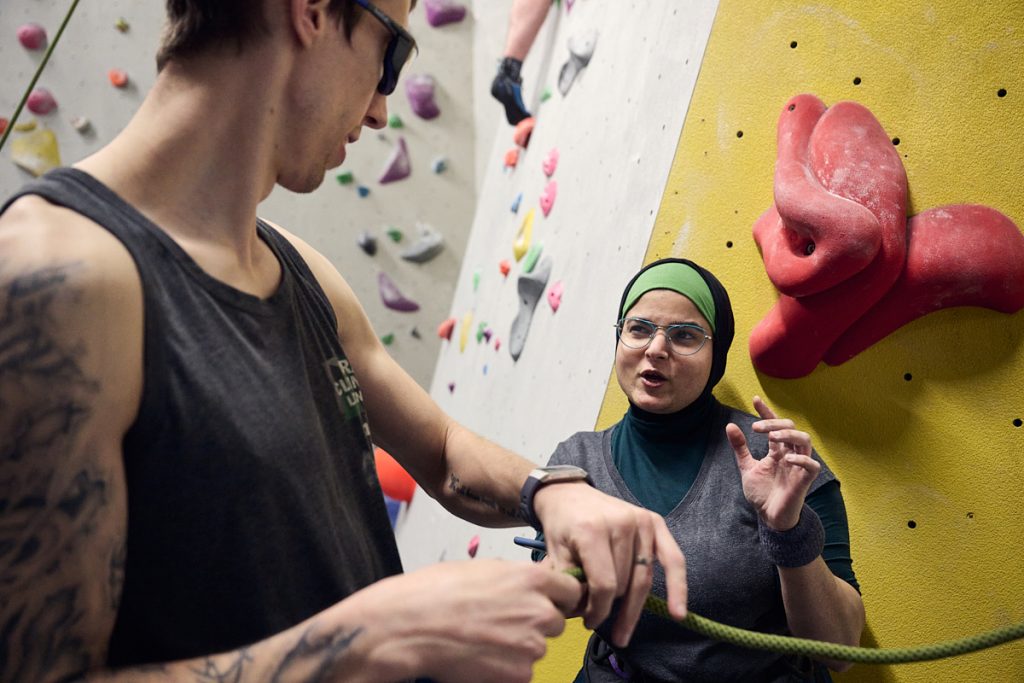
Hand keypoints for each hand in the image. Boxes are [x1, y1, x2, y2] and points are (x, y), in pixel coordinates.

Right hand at [350, 559, 581, 682]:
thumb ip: (516, 578)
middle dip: (537, 623)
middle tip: (503, 622)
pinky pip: (522, 671)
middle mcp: (539, 612)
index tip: (551, 601)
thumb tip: (530, 585)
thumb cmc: (437, 592)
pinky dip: (506, 667)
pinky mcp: (519, 675)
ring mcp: (531, 646)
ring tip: (484, 639)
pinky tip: (480, 656)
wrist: (410, 627)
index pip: (572, 590)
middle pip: (556, 622)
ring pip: (537, 647)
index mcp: (532, 580)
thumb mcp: (484, 568)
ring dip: (519, 646)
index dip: (560, 597)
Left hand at [533, 483, 686, 646]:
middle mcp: (621, 523)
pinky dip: (678, 587)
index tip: (588, 622)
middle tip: (600, 623)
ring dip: (631, 604)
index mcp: (592, 530)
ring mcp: (640, 521)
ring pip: (643, 579)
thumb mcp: (555, 556)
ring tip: (621, 625)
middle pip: (624, 584)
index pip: (604, 584)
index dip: (598, 611)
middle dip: (612, 608)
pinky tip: (678, 612)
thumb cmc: (561, 527)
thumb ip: (571, 586)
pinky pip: (673, 559)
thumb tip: (589, 615)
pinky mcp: (654, 521)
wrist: (569, 493)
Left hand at [727, 396, 819, 530]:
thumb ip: (740, 448)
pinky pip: (812, 466)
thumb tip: (730, 425)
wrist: (769, 518)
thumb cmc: (762, 493)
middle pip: (791, 428)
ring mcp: (798, 466)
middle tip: (756, 427)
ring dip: (789, 435)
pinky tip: (787, 458)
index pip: (775, 425)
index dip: (767, 411)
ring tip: (772, 436)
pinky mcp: (804, 481)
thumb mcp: (747, 467)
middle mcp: (790, 454)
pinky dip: (802, 460)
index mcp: (777, 450)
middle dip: (775, 422)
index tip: (755, 399)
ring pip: (805, 441)